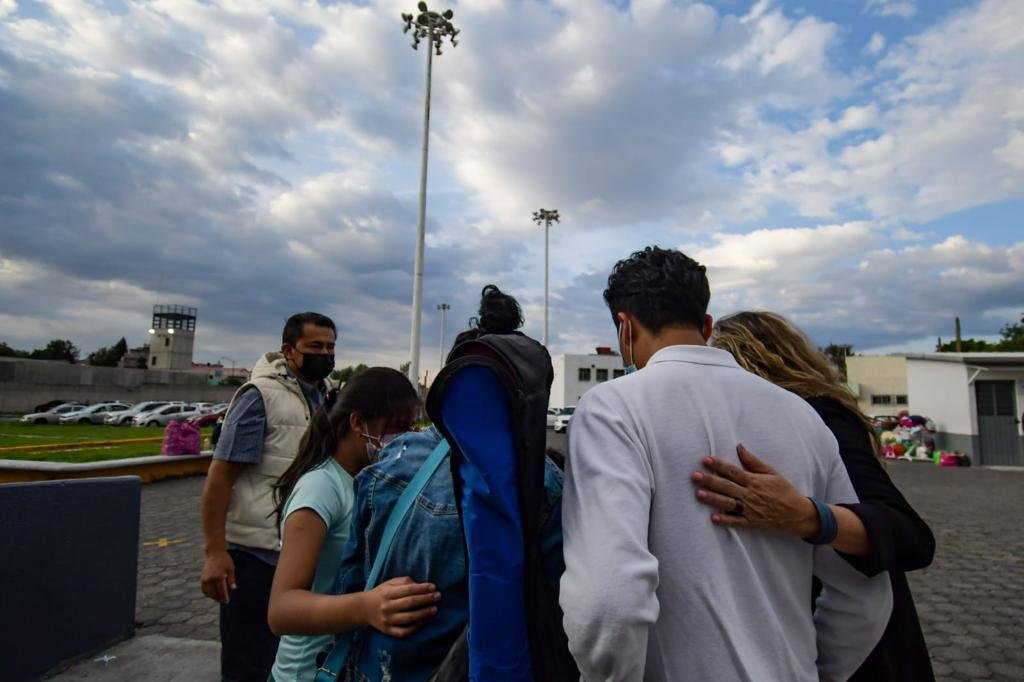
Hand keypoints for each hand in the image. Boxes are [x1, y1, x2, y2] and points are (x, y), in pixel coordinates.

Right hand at [200, 549, 235, 602]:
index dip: (224, 597)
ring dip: (213, 597)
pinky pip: (204, 589)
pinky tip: (213, 594)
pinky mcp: (202, 578)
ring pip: (208, 592)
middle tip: (224, 601)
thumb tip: (233, 588)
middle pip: (214, 593)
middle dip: (219, 598)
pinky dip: (208, 593)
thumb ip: (232, 579)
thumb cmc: (224, 560)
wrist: (214, 553)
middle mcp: (211, 578)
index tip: (227, 601)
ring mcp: (205, 579)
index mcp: (219, 576)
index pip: (221, 590)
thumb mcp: (231, 568)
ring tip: (219, 598)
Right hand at [363, 577, 440, 637]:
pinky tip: (422, 621)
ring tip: (434, 609)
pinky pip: (404, 632)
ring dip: (424, 613)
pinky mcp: (388, 631)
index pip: (408, 590)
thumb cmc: (381, 593)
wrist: (364, 608)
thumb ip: (404, 582)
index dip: (422, 588)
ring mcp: (387, 620)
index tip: (434, 587)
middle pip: (410, 603)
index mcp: (387, 593)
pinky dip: (414, 628)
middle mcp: (387, 607)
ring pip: (409, 618)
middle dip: (426, 599)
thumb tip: (420, 585)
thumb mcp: (390, 583)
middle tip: (438, 596)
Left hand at [690, 444, 819, 538]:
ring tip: (699, 494)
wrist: (798, 514)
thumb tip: (739, 447)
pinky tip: (713, 518)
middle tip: (694, 476)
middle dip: (710, 480)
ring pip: (728, 503)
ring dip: (713, 499)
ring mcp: (751, 510)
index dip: (718, 465)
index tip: (705, 459)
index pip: (733, 471)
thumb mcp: (772, 473)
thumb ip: (754, 461)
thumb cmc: (784, 491)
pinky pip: (737, 522)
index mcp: (754, 481)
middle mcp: (750, 495)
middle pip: (727, 486)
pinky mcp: (752, 523)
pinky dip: (725, 520)